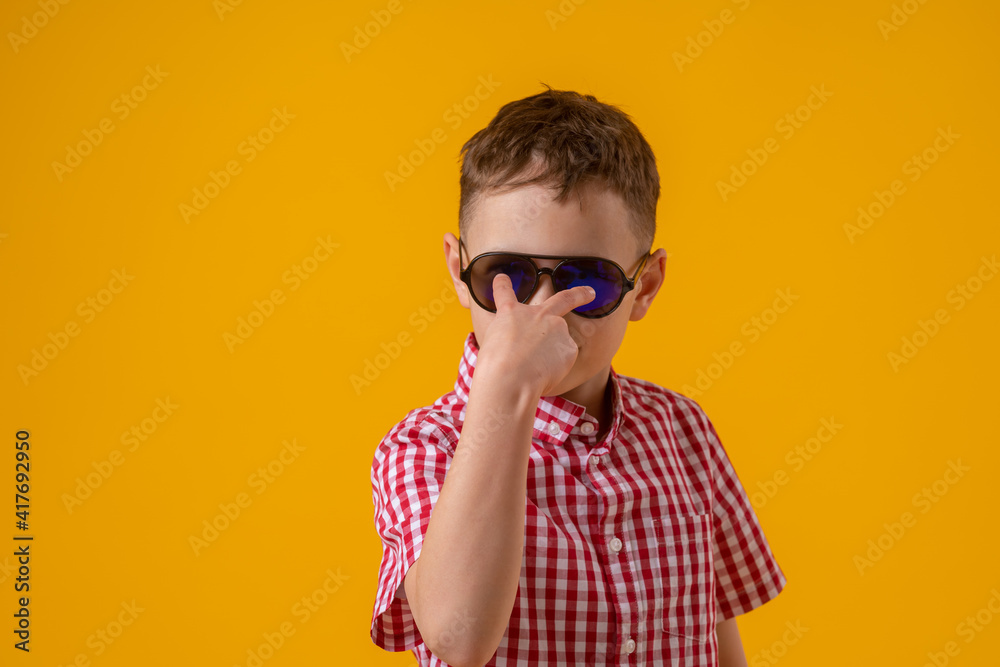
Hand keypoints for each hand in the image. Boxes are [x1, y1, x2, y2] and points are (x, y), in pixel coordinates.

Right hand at [476, 273, 594, 396]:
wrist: (509, 378)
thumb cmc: (495, 366)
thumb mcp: (492, 344)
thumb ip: (510, 338)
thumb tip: (523, 348)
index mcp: (510, 313)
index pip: (504, 293)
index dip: (502, 284)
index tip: (502, 278)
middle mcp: (537, 314)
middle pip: (563, 299)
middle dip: (580, 294)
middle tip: (590, 292)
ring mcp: (556, 328)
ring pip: (560, 341)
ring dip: (553, 353)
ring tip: (536, 369)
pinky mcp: (569, 346)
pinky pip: (564, 359)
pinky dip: (557, 368)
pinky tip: (544, 374)